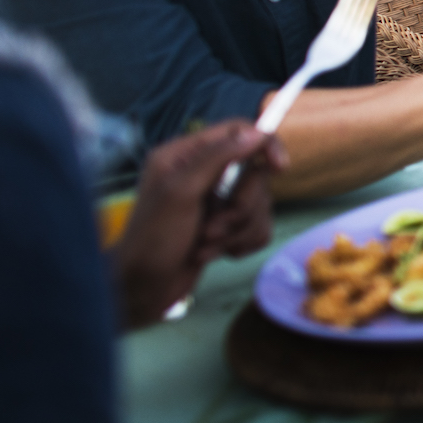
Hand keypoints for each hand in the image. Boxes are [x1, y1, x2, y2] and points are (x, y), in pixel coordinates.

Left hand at [111, 121, 286, 328]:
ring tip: (206, 244)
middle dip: (240, 206)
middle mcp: (203, 174)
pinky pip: (257, 227)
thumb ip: (216, 157)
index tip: (279, 167)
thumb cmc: (153, 240)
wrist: (143, 290)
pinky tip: (214, 254)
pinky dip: (240, 243)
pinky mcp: (227, 227)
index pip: (239, 132)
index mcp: (186, 155)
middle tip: (213, 226)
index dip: (264, 145)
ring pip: (259, 204)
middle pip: (255, 174)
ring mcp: (216, 202)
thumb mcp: (180, 192)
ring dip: (236, 230)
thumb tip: (257, 133)